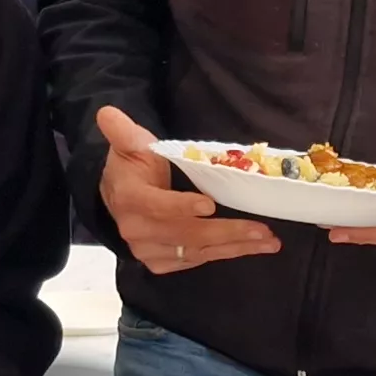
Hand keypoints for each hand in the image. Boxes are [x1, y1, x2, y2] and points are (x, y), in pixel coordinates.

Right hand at [94, 105, 276, 274]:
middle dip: (226, 232)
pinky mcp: (162, 263)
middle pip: (186, 234)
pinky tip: (250, 248)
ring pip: (197, 252)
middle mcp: (138, 230)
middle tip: (261, 229)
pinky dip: (225, 254)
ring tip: (267, 241)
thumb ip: (123, 131)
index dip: (181, 206)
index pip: (156, 206)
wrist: (118, 198)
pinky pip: (196, 261)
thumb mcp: (129, 144)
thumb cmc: (132, 167)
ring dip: (235, 247)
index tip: (209, 205)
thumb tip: (108, 112)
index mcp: (130, 199)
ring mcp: (149, 250)